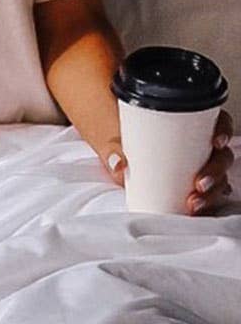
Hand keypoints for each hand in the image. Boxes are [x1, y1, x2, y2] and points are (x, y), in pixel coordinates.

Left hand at [101, 109, 234, 214]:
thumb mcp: (109, 122)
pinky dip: (205, 200)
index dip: (222, 129)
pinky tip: (198, 209)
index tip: (216, 142)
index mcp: (183, 115)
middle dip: (215, 172)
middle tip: (200, 185)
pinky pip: (203, 190)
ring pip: (215, 175)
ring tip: (194, 203)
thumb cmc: (109, 117)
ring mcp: (189, 159)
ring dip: (212, 192)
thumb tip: (118, 164)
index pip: (216, 119)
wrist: (101, 126)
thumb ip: (111, 143)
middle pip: (218, 153)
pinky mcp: (181, 179)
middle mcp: (192, 138)